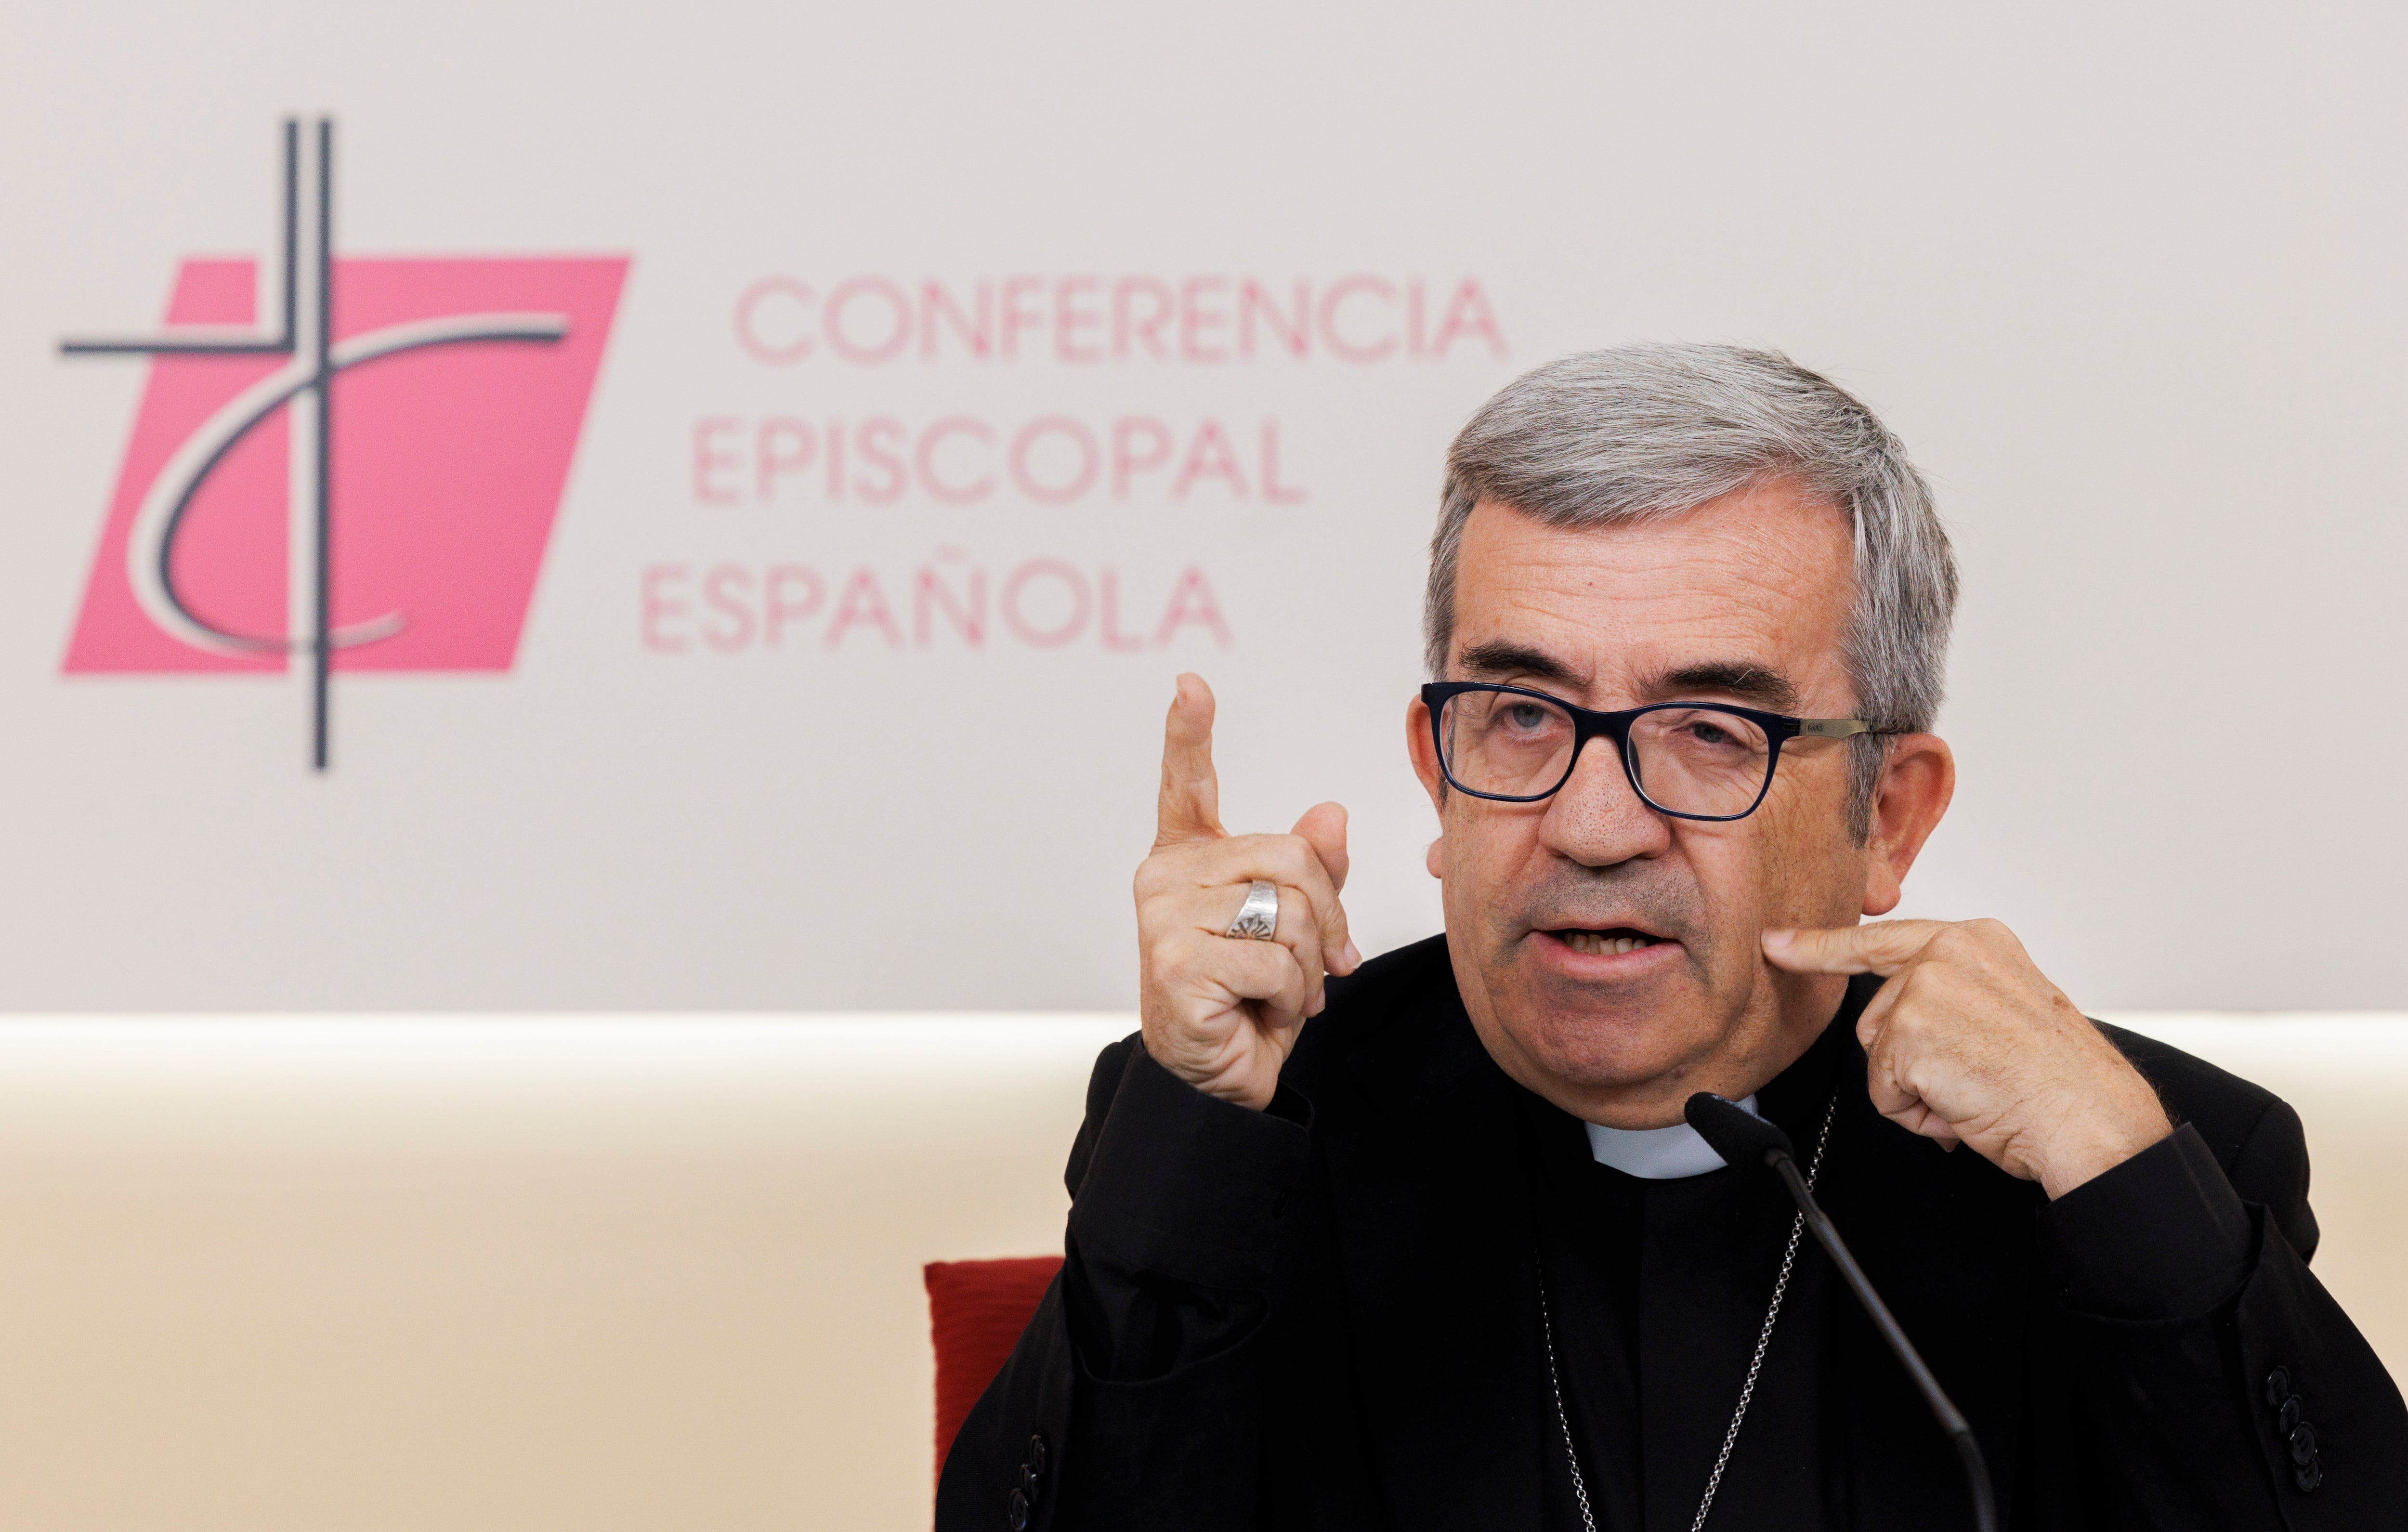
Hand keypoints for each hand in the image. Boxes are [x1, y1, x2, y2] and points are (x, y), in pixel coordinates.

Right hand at [1135, 675, 1360, 1110]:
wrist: (1217, 1078)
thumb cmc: (1247, 995)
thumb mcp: (1292, 925)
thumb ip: (1311, 867)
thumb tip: (1331, 814)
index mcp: (1188, 858)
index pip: (1186, 785)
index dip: (1187, 733)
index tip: (1189, 684)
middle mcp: (1165, 878)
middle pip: (1292, 857)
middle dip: (1328, 917)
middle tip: (1322, 964)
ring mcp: (1163, 920)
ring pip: (1289, 911)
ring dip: (1309, 967)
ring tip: (1280, 994)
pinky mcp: (1174, 966)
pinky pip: (1275, 962)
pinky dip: (1288, 997)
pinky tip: (1259, 1013)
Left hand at [1763, 919, 2171, 1197]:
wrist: (2091, 1118)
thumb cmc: (2062, 1080)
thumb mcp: (2008, 1009)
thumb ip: (1954, 995)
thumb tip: (1906, 1023)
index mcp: (1977, 941)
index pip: (1883, 938)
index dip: (1824, 946)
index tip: (1779, 941)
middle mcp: (1948, 951)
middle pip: (1877, 1014)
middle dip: (1909, 1058)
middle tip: (1975, 1076)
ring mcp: (1925, 987)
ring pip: (1878, 1053)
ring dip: (1916, 1088)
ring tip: (1975, 1091)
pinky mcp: (1909, 1031)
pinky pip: (1884, 1090)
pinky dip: (1917, 1114)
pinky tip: (1964, 1106)